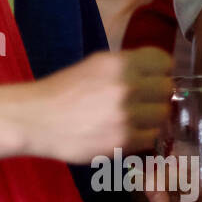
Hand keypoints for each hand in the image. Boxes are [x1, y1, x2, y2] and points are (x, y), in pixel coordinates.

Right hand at [23, 47, 171, 164]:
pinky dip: (139, 137)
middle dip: (156, 96)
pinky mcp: (123, 140)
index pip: (163, 62)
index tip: (152, 79)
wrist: (35, 119)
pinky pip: (150, 138)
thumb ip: (126, 68)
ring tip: (129, 120)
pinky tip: (121, 132)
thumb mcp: (94, 66)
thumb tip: (158, 75)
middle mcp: (126, 86)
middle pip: (166, 90)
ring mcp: (126, 115)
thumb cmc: (62, 91)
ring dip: (150, 119)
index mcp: (118, 62)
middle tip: (141, 102)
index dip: (159, 71)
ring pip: (161, 116)